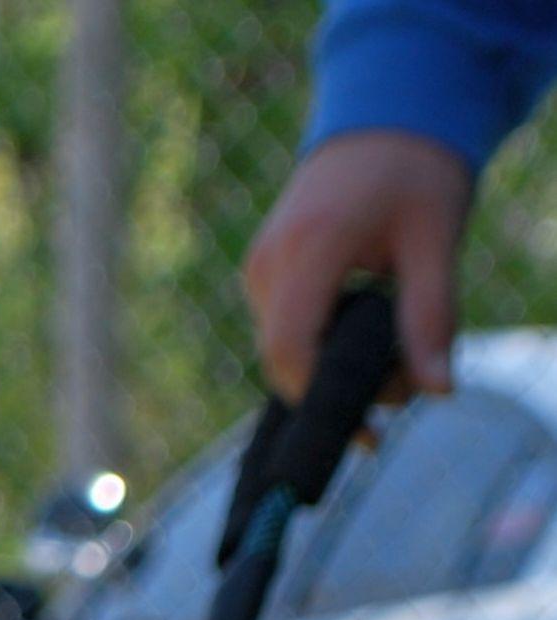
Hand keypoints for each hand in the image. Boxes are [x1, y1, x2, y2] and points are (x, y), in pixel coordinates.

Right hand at [243, 131, 472, 401]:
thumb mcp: (436, 239)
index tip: (368, 426)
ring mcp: (258, 267)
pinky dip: (318, 348)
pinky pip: (281, 331)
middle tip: (399, 392)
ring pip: (281, 351)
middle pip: (282, 360)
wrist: (382, 114)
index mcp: (310, 245)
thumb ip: (432, 317)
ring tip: (390, 359)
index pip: (290, 348)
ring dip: (328, 370)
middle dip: (333, 392)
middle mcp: (269, 260)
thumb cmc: (415, 170)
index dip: (321, 398)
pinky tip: (361, 339)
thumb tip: (439, 391)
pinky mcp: (261, 273)